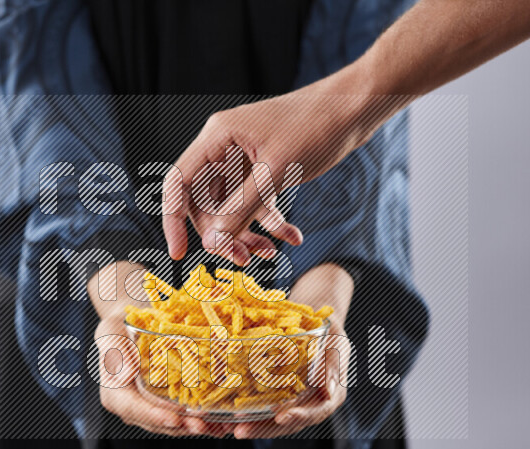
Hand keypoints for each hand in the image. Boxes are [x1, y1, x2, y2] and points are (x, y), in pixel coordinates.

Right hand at [95, 313, 227, 436]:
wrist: (133, 323)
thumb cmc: (118, 326)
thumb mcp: (109, 331)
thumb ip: (114, 351)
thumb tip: (125, 374)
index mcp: (114, 395)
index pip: (135, 410)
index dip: (156, 415)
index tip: (175, 418)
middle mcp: (132, 408)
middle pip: (158, 422)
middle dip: (182, 425)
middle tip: (203, 424)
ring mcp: (151, 409)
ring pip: (174, 424)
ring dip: (196, 426)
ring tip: (218, 426)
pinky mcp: (168, 405)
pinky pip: (185, 416)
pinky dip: (204, 420)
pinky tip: (223, 423)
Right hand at [162, 90, 373, 264]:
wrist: (356, 108)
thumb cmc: (316, 127)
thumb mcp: (276, 173)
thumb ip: (242, 209)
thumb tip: (213, 244)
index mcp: (217, 138)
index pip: (178, 183)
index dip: (173, 220)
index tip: (179, 254)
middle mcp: (224, 148)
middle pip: (204, 203)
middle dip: (221, 234)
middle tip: (242, 260)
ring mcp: (245, 160)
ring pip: (231, 209)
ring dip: (247, 234)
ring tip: (268, 254)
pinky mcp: (265, 170)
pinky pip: (257, 205)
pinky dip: (271, 224)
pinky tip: (293, 237)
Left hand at [231, 263, 354, 437]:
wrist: (318, 325)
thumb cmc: (331, 334)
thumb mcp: (338, 345)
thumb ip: (333, 367)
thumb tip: (328, 391)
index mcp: (329, 397)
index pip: (315, 413)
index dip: (298, 416)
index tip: (281, 416)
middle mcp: (310, 405)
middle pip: (287, 423)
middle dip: (263, 428)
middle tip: (241, 430)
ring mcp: (292, 402)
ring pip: (270, 419)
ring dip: (249, 424)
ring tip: (227, 426)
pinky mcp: (276, 396)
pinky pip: (260, 405)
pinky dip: (244, 410)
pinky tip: (224, 413)